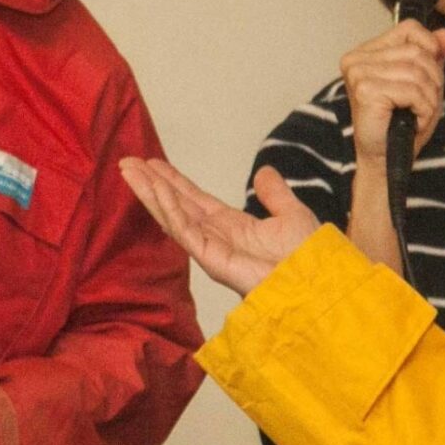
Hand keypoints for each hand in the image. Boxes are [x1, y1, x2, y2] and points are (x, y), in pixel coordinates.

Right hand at [121, 158, 319, 296]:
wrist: (317, 281)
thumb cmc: (309, 258)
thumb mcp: (291, 214)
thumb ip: (275, 194)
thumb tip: (264, 172)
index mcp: (231, 226)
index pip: (194, 199)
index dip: (173, 181)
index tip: (151, 163)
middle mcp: (215, 236)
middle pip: (175, 206)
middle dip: (151, 185)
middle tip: (127, 163)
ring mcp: (210, 249)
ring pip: (172, 217)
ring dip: (150, 193)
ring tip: (130, 172)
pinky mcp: (211, 260)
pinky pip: (185, 231)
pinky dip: (169, 210)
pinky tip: (156, 190)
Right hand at [342, 19, 444, 163]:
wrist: (385, 158)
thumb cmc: (399, 123)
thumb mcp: (423, 83)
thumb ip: (433, 56)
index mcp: (367, 52)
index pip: (409, 29)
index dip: (429, 48)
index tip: (428, 76)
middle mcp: (357, 59)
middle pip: (417, 51)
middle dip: (432, 80)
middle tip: (423, 103)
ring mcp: (359, 74)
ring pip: (417, 72)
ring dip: (428, 98)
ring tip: (418, 114)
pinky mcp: (365, 91)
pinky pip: (412, 90)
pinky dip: (422, 109)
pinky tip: (412, 120)